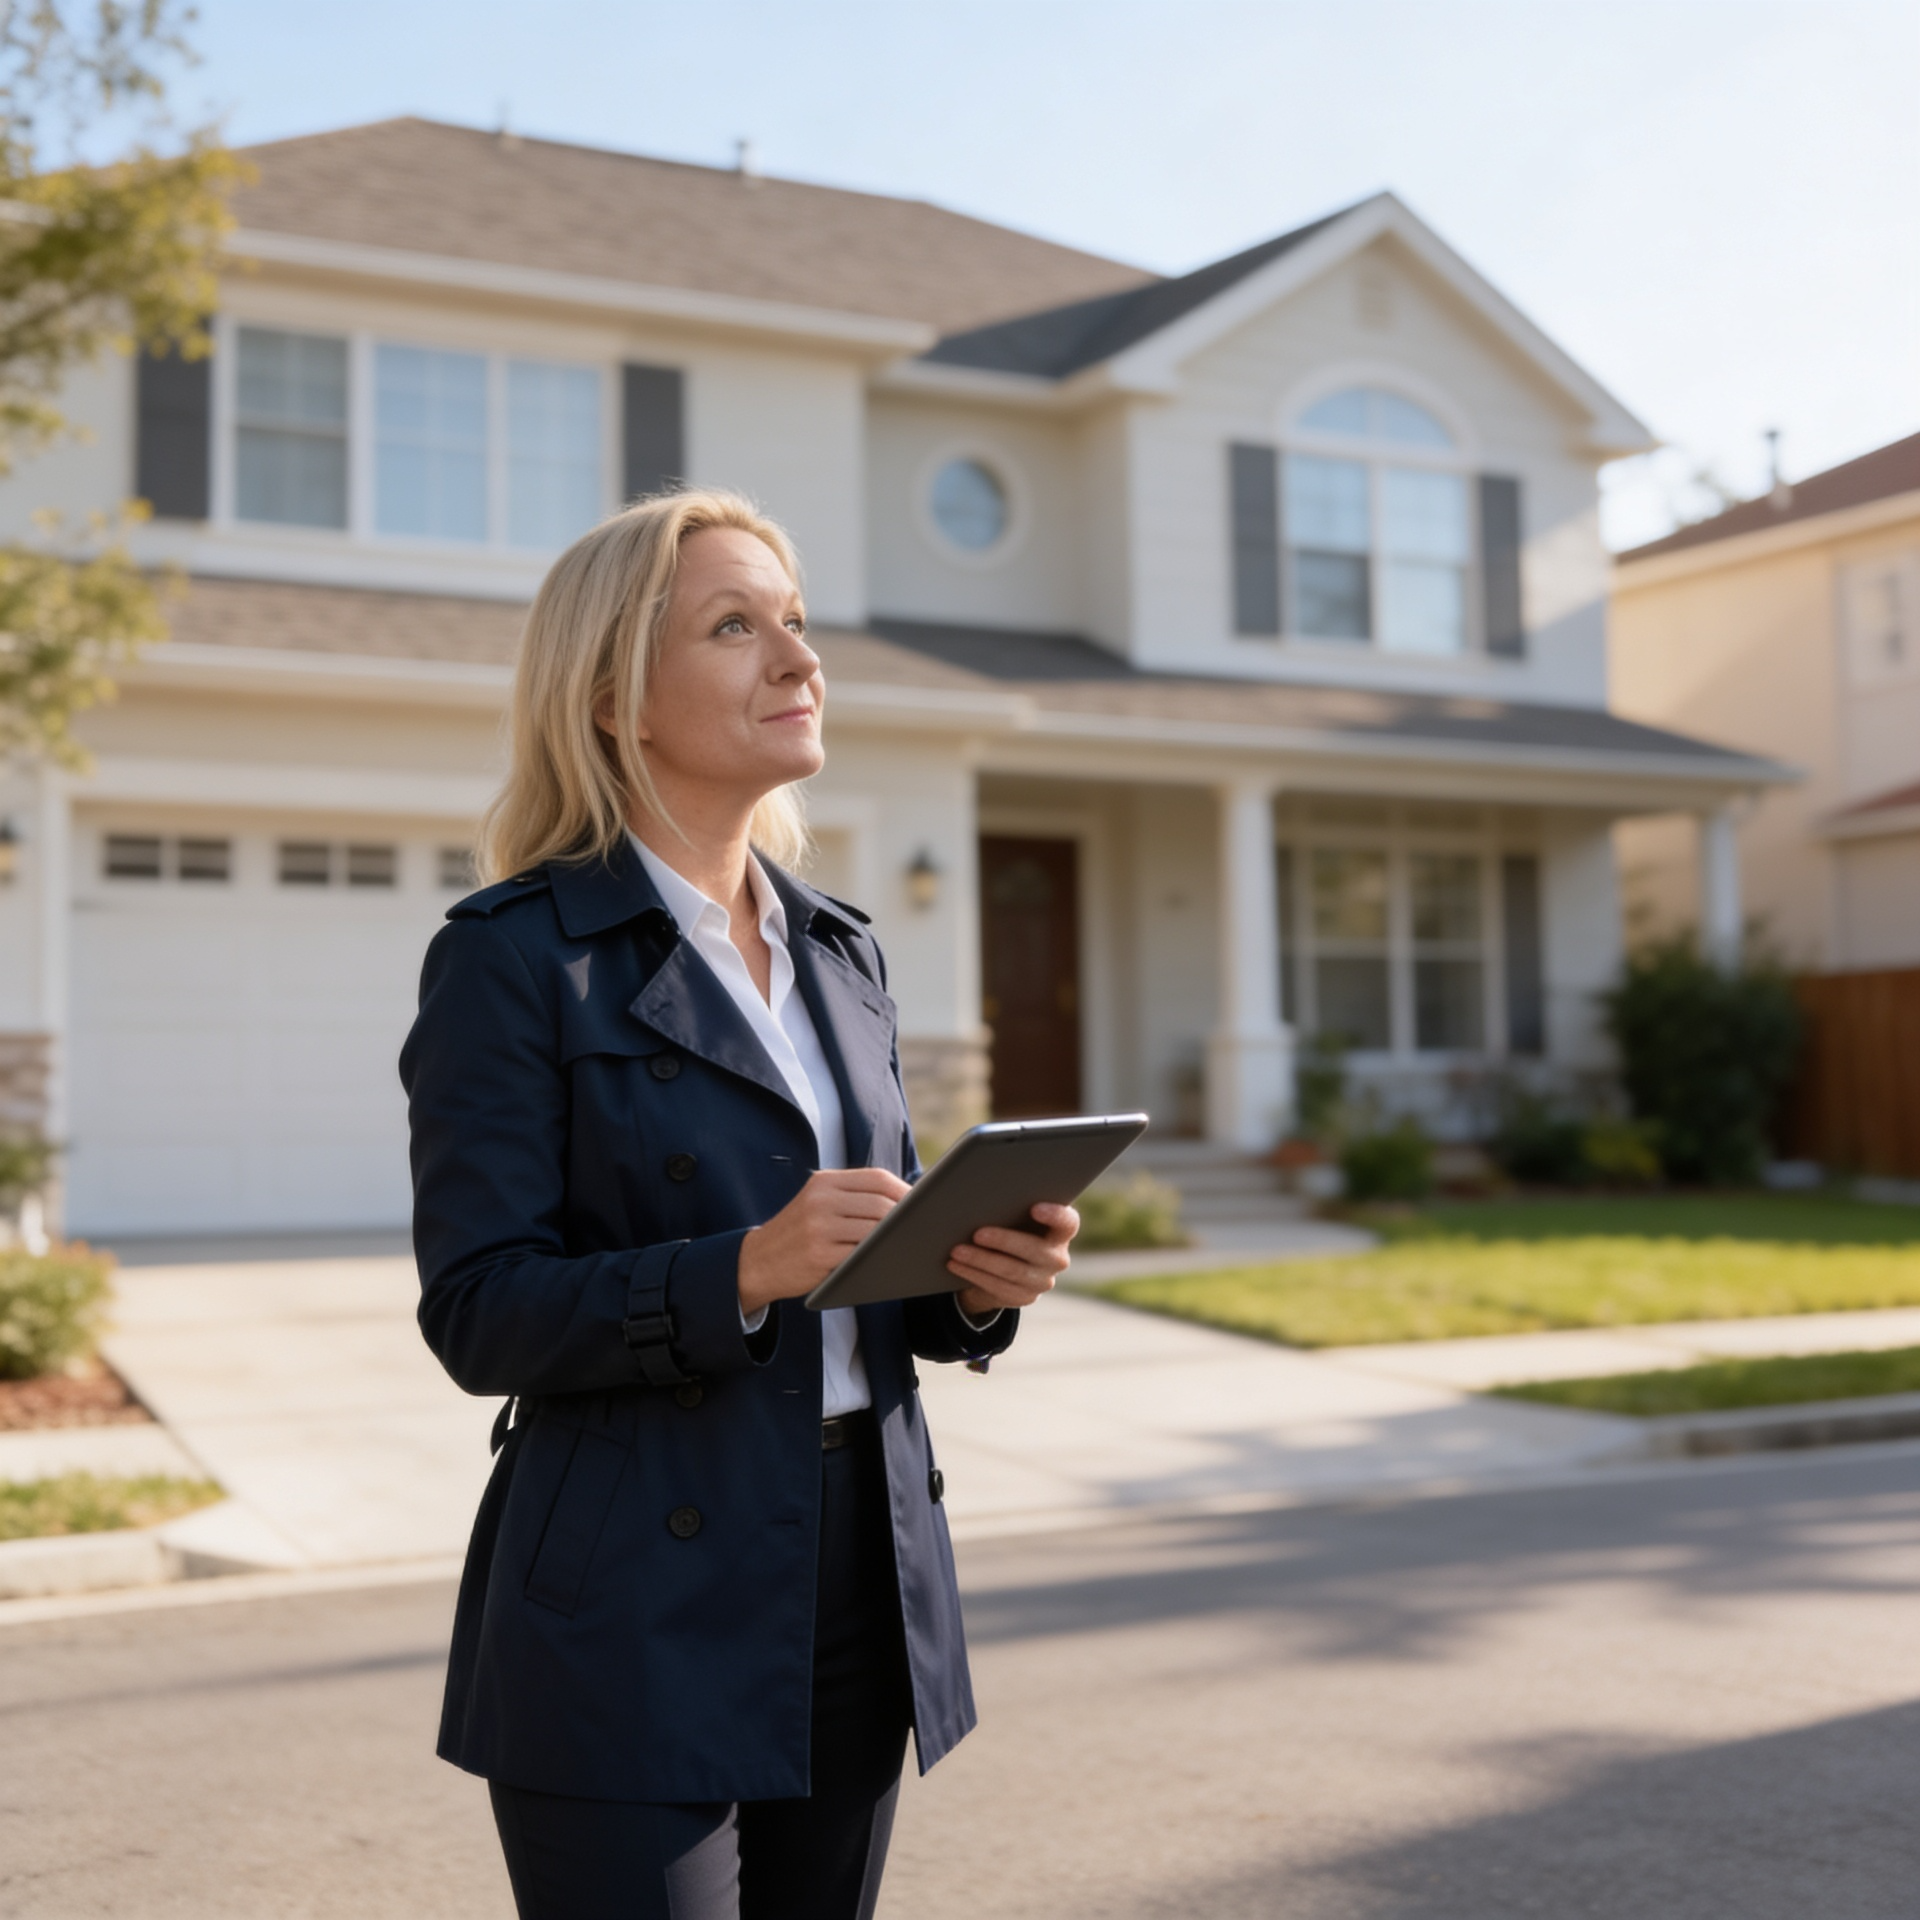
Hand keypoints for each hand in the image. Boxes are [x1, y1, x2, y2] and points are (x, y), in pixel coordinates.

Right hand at [738, 1168, 911, 1316]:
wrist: (758, 1261)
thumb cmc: (800, 1233)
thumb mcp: (818, 1204)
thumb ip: (853, 1199)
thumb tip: (906, 1202)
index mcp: (824, 1181)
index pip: (877, 1178)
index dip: (905, 1190)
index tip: (923, 1205)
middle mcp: (821, 1199)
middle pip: (881, 1203)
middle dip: (907, 1218)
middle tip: (924, 1229)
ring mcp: (819, 1226)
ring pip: (875, 1229)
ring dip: (897, 1239)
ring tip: (911, 1245)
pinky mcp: (819, 1254)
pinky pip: (861, 1255)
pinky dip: (880, 1258)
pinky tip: (890, 1262)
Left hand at [948, 1201, 1078, 1317]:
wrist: (1008, 1264)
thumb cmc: (1011, 1226)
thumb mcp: (1016, 1216)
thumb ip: (1012, 1207)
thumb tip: (979, 1195)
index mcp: (1061, 1231)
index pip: (1068, 1223)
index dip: (1055, 1216)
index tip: (1034, 1208)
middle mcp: (1058, 1258)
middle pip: (1035, 1250)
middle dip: (1004, 1241)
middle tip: (977, 1233)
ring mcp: (1043, 1281)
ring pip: (1012, 1271)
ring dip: (980, 1260)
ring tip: (957, 1251)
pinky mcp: (1025, 1297)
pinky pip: (998, 1287)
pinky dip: (973, 1274)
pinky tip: (955, 1265)